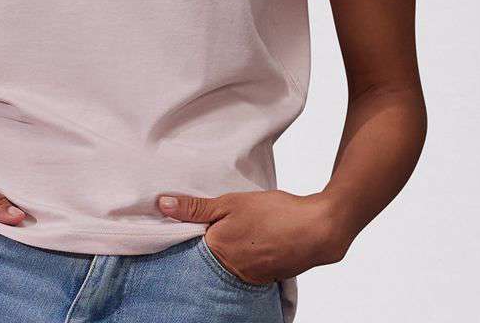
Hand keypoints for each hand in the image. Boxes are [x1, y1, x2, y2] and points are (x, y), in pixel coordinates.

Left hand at [156, 189, 349, 284]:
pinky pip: (247, 268)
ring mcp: (250, 278)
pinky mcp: (266, 278)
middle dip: (209, 241)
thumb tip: (161, 205)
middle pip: (208, 257)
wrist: (318, 229)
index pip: (189, 246)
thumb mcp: (230, 202)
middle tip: (220, 221)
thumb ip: (195, 207)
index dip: (188, 231)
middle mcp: (230, 272)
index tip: (187, 220)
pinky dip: (246, 254)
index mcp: (217, 251)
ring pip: (228, 263)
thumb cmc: (274, 213)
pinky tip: (254, 239)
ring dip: (229, 248)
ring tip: (239, 229)